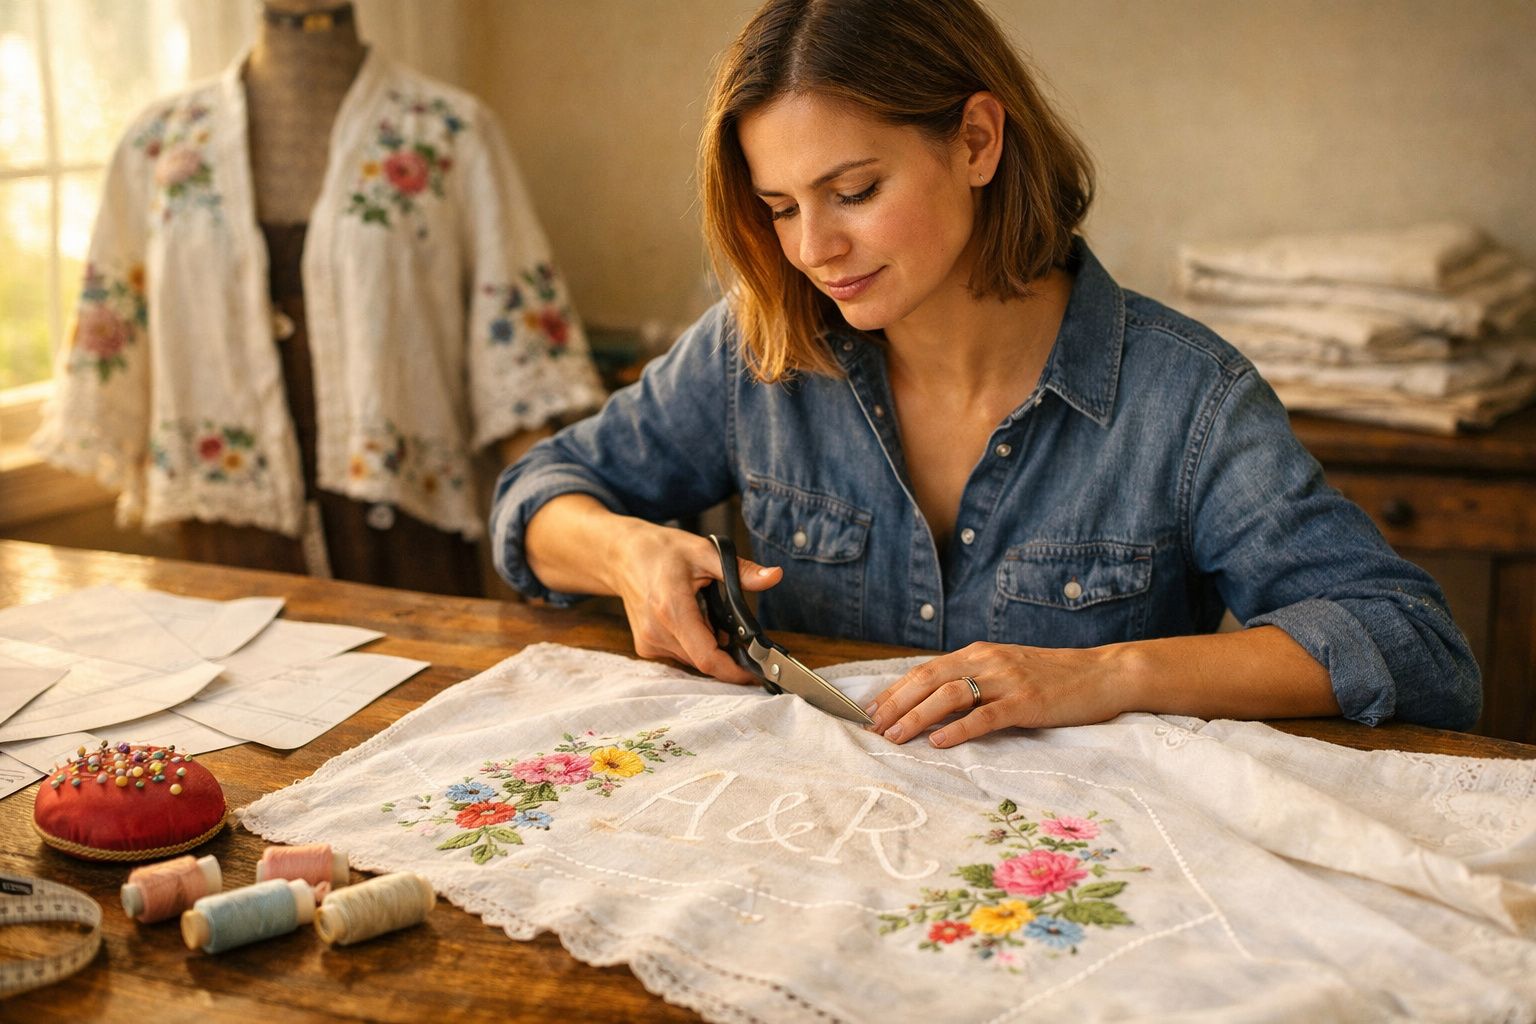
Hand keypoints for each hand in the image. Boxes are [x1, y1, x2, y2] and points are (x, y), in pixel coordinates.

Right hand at [606, 522, 781, 684]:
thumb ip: (741, 571)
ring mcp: (649, 642)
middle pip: (704, 661)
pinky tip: (692, 619)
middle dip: (726, 651)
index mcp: (672, 609)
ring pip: (693, 660)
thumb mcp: (705, 551)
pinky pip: (681, 655)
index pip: (707, 658)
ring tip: (707, 613)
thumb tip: (774, 576)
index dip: (735, 671)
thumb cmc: (661, 550)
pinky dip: (693, 643)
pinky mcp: (646, 647)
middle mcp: (657, 632)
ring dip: (709, 645)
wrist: (622, 555)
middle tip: (734, 627)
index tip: (756, 672)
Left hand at [864, 642, 1128, 747]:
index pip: (924, 670)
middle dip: (895, 704)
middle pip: (928, 679)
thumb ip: (974, 683)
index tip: (869, 712)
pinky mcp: (1028, 701)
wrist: (1103, 674)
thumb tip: (933, 706)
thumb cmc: (1054, 678)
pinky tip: (940, 742)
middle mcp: (987, 662)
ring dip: (917, 716)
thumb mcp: (1006, 672)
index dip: (894, 691)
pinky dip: (960, 728)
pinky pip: (986, 715)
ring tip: (895, 737)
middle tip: (871, 728)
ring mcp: (1007, 680)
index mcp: (978, 654)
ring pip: (950, 694)